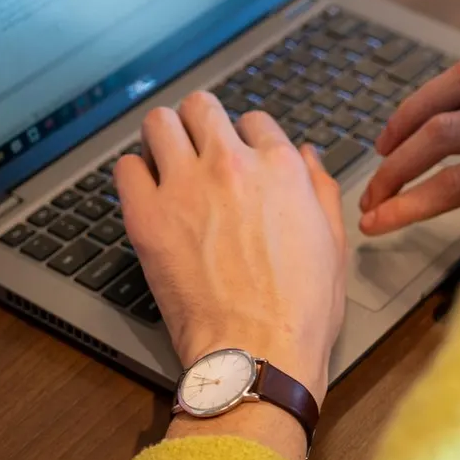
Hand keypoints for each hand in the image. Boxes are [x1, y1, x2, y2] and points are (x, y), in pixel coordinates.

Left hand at [115, 92, 346, 403]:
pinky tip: (148, 193)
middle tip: (200, 148)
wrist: (259, 353)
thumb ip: (320, 186)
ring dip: (164, 137)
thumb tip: (306, 154)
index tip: (242, 156)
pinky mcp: (148, 217)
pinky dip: (136, 174)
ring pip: (159, 122)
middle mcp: (232, 165)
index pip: (255, 119)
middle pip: (203, 106)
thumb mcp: (333, 242)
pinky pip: (126, 167)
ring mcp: (186, 187)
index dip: (248, 137)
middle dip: (202, 123)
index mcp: (281, 168)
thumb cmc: (301, 308)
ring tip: (168, 161)